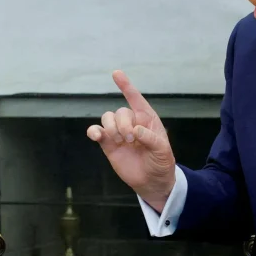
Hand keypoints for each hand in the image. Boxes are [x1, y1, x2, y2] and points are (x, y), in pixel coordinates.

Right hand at [87, 70, 175, 210]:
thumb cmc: (161, 162)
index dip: (126, 86)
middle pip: (120, 112)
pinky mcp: (108, 144)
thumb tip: (135, 130)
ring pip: (107, 118)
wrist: (152, 181)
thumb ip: (150, 138)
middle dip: (123, 124)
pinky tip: (96, 136)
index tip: (116, 73)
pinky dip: (93, 131)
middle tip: (131, 140)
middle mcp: (131, 123)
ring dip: (111, 127)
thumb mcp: (162, 150)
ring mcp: (118, 133)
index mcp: (147, 119)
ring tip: (120, 141)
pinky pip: (96, 132)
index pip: (136, 98)